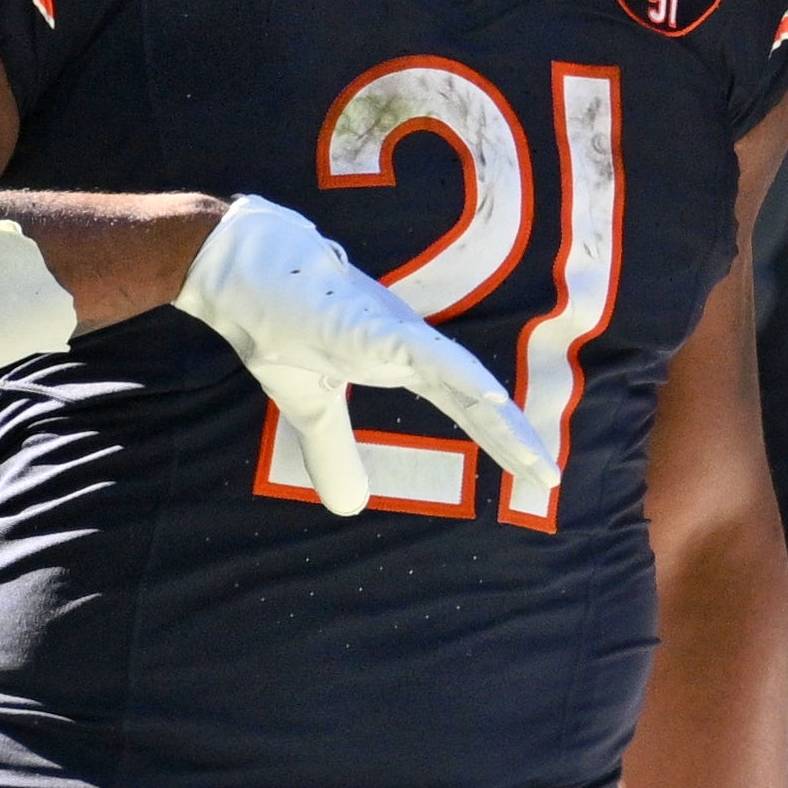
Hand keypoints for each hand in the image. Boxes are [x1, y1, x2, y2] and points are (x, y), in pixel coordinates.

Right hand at [170, 194, 557, 516]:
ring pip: (465, 378)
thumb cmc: (279, 326)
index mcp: (404, 362)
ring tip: (534, 455)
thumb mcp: (310, 410)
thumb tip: (350, 508)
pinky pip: (426, 351)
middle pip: (478, 399)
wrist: (238, 279)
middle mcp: (413, 345)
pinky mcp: (372, 323)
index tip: (532, 476)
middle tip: (549, 479)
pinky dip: (460, 372)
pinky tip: (491, 394)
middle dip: (514, 439)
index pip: (467, 408)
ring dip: (500, 417)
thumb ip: (335, 453)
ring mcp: (395, 332)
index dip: (500, 440)